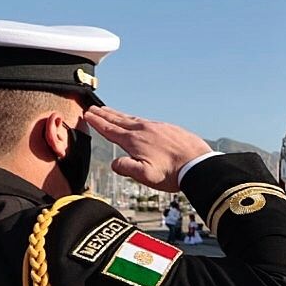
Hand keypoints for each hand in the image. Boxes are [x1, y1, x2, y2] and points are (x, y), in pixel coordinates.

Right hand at [84, 106, 212, 192]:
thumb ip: (127, 168)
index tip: (87, 115)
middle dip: (105, 114)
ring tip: (110, 111)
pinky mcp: (168, 128)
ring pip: (133, 118)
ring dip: (119, 115)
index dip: (97, 122)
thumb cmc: (172, 173)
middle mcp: (144, 130)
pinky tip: (136, 121)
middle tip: (94, 108)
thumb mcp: (145, 176)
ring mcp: (157, 127)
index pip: (110, 130)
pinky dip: (136, 119)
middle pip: (119, 120)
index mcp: (134, 141)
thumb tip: (114, 163)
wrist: (198, 164)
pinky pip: (147, 120)